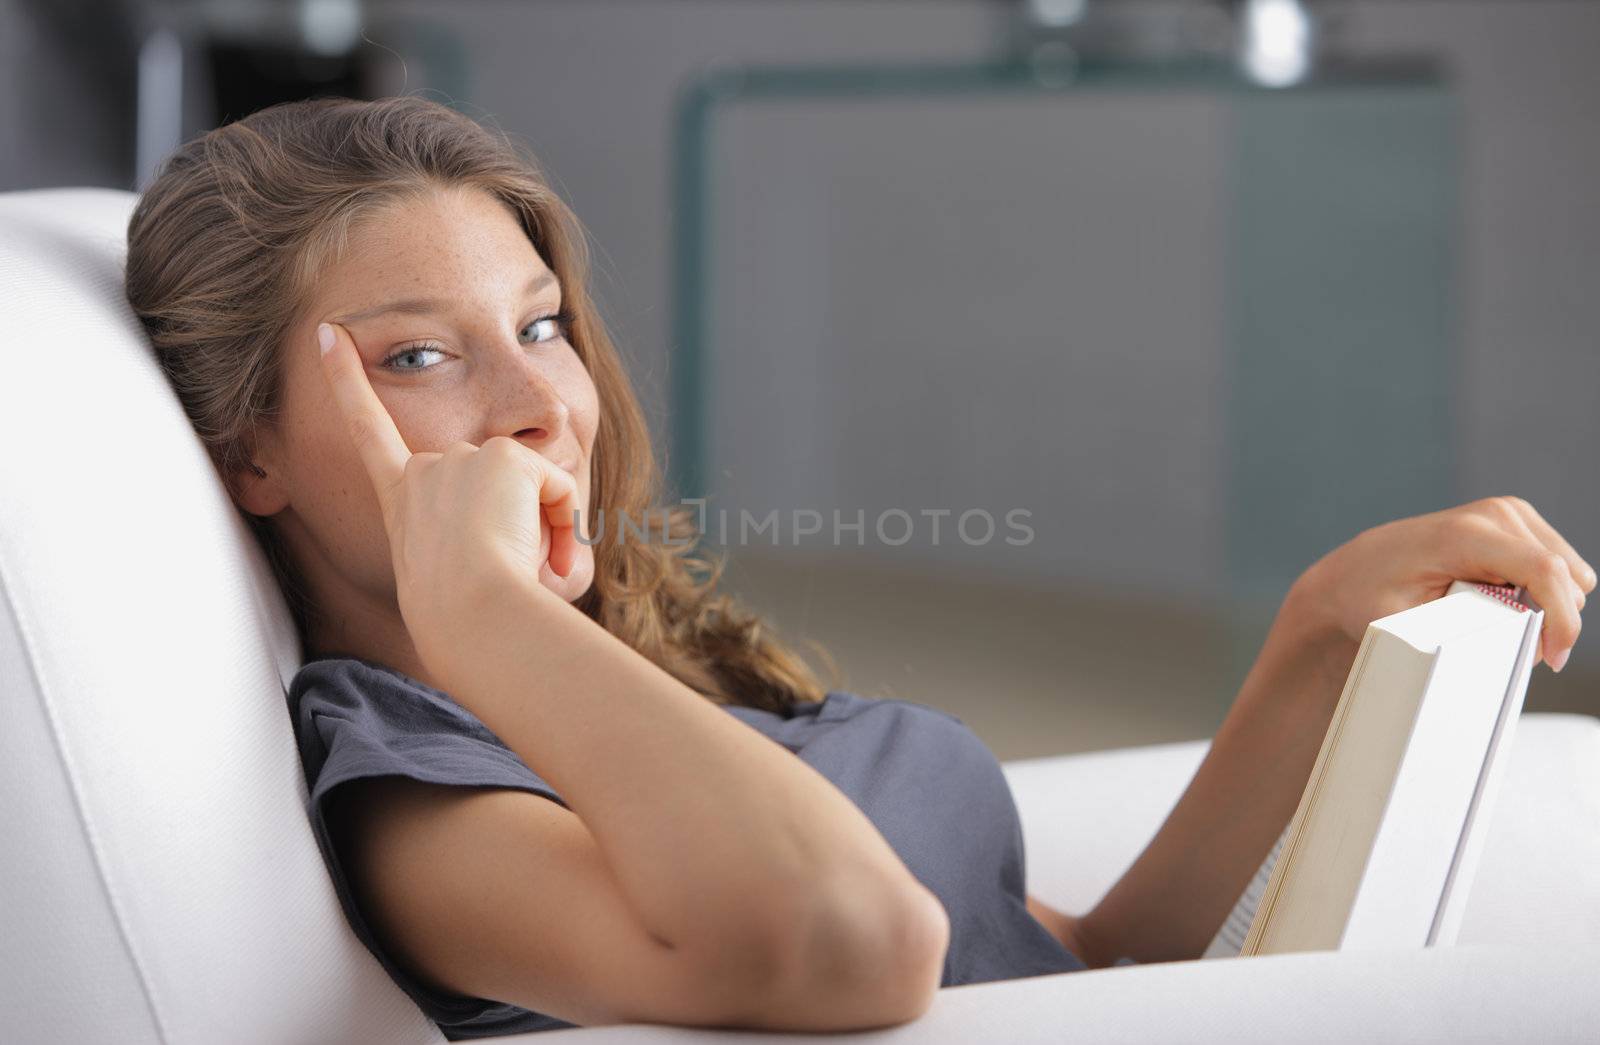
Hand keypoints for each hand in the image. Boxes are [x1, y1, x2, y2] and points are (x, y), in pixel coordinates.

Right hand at [316, 320, 581, 653]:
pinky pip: (557, 489)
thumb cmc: (465, 622)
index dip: (345, 378)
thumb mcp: (462, 583)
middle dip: (515, 524)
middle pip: (495, 483)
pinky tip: (542, 552)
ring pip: (529, 488)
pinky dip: (564, 524)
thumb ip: (489, 548)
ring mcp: (461, 459)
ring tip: (517, 569)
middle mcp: (424, 471)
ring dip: (541, 530)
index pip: (368, 430)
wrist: (467, 616)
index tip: (326, 332)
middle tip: (502, 575)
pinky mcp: (500, 459)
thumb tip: (561, 557)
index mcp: (400, 499)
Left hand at [1293, 497, 1594, 671]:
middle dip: (1551, 620)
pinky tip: (1502, 600)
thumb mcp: (1405, 625)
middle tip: (1506, 643)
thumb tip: (1505, 649)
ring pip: (1571, 572)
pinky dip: (1542, 591)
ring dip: (1547, 605)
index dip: (1562, 620)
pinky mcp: (1514, 520)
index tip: (1552, 658)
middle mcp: (1493, 513)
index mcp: (1464, 534)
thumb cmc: (1371, 597)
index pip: (1544, 571)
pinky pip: (1559, 566)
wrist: (1355, 572)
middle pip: (1568, 576)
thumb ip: (1459, 634)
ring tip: (1496, 618)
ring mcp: (1507, 512)